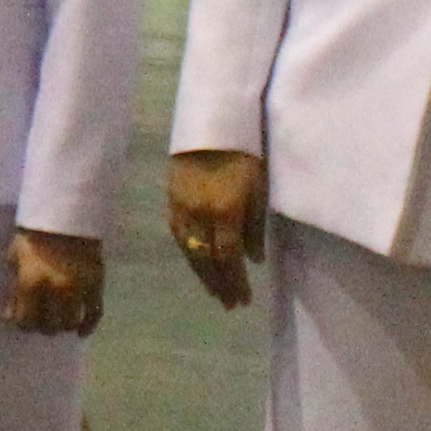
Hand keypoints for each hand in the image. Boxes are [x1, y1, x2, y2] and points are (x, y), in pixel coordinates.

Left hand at [3, 228, 106, 334]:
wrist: (67, 213)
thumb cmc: (34, 234)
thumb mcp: (15, 258)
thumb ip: (13, 290)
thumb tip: (9, 316)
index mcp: (31, 282)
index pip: (26, 321)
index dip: (23, 323)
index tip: (24, 319)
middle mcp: (56, 289)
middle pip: (49, 326)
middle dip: (42, 325)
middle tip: (41, 318)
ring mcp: (78, 288)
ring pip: (70, 323)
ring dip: (62, 325)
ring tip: (58, 319)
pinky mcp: (96, 284)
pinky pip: (95, 314)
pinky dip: (88, 326)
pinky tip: (80, 332)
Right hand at [167, 149, 264, 309]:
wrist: (211, 126)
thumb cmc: (244, 156)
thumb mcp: (258, 190)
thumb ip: (255, 228)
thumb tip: (253, 260)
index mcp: (225, 213)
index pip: (228, 258)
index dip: (235, 282)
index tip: (243, 300)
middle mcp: (200, 215)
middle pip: (207, 260)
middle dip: (219, 285)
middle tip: (228, 304)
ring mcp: (182, 208)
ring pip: (189, 251)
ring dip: (202, 274)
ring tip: (213, 291)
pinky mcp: (172, 201)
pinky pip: (179, 236)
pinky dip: (188, 254)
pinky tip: (196, 263)